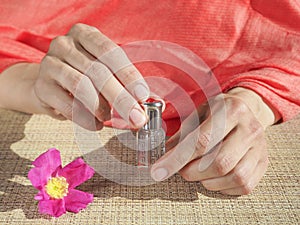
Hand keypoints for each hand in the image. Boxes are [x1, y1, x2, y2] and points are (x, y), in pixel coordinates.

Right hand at [33, 23, 148, 129]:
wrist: (48, 83)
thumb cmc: (83, 75)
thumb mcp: (102, 69)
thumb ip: (122, 81)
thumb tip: (148, 101)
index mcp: (84, 34)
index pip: (110, 52)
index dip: (128, 75)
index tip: (142, 95)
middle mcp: (65, 44)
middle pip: (98, 71)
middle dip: (121, 98)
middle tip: (136, 118)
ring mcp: (49, 63)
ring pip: (81, 86)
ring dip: (100, 107)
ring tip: (109, 118)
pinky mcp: (41, 86)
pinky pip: (66, 104)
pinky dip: (84, 118)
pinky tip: (95, 124)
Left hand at [151, 87, 278, 194]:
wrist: (248, 109)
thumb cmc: (219, 111)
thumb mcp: (199, 112)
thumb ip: (183, 133)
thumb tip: (166, 155)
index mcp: (231, 110)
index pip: (201, 140)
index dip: (177, 159)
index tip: (159, 171)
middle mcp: (250, 129)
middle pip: (219, 163)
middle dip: (192, 172)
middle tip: (181, 169)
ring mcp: (260, 148)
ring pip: (234, 176)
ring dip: (207, 181)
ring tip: (197, 172)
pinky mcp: (263, 163)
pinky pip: (243, 186)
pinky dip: (223, 187)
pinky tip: (213, 177)